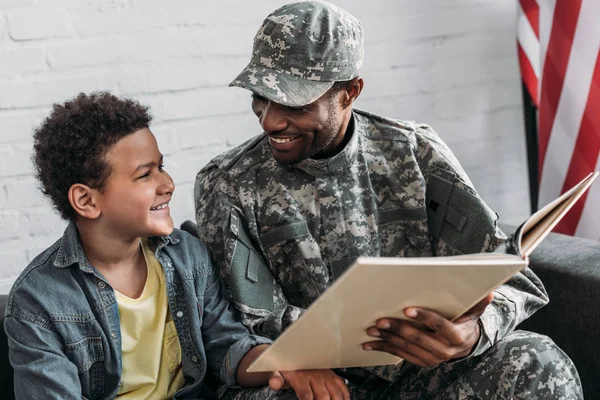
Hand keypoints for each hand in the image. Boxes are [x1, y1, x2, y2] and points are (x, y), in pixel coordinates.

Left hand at [268, 369, 349, 399]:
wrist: (295, 353)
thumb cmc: (288, 367)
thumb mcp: (278, 372)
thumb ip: (276, 379)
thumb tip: (274, 383)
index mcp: (301, 378)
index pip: (306, 396)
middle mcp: (316, 377)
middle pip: (323, 397)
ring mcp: (326, 376)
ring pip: (335, 393)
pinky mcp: (333, 376)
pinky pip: (342, 386)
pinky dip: (345, 395)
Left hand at [362, 293, 493, 366]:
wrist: (465, 344)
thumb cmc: (465, 322)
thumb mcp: (474, 311)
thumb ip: (478, 302)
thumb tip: (489, 292)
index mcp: (457, 337)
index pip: (439, 326)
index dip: (424, 317)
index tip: (407, 309)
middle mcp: (444, 351)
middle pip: (418, 338)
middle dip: (397, 329)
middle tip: (380, 320)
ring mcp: (431, 358)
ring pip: (406, 348)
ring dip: (386, 340)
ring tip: (371, 330)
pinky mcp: (421, 361)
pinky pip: (400, 356)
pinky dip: (384, 349)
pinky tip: (371, 344)